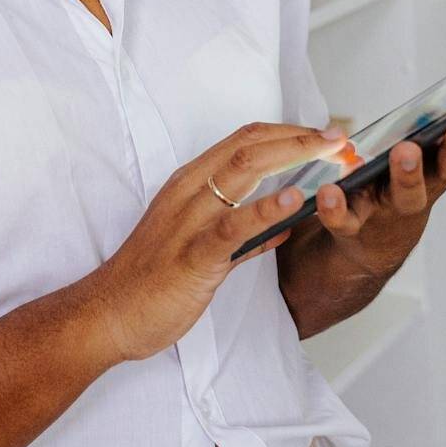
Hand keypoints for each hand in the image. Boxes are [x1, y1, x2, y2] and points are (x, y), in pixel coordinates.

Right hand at [75, 122, 348, 362]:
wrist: (107, 315)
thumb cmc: (150, 282)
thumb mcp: (201, 247)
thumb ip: (243, 234)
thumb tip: (283, 221)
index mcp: (189, 185)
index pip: (243, 140)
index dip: (287, 132)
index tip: (323, 135)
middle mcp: (188, 192)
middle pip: (248, 146)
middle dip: (298, 136)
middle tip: (338, 136)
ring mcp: (188, 221)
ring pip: (242, 171)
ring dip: (291, 156)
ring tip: (330, 152)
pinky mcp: (191, 256)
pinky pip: (232, 226)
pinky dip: (264, 208)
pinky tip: (293, 199)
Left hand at [308, 43, 445, 280]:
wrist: (366, 244)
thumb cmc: (400, 177)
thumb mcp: (429, 137)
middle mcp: (429, 183)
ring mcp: (394, 207)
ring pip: (408, 195)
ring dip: (408, 174)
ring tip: (405, 150)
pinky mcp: (356, 226)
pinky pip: (346, 219)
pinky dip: (337, 208)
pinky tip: (330, 191)